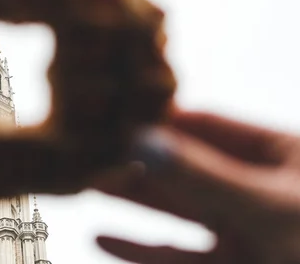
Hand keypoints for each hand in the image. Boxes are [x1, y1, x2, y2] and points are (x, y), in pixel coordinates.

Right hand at [95, 111, 299, 263]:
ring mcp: (243, 230)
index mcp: (279, 154)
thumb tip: (144, 141)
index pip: (206, 125)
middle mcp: (256, 187)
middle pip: (185, 167)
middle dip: (138, 160)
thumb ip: (204, 178)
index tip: (113, 117)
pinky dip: (139, 250)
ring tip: (87, 184)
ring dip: (132, 199)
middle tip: (89, 150)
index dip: (160, 121)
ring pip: (176, 209)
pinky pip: (176, 256)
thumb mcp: (267, 208)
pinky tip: (102, 237)